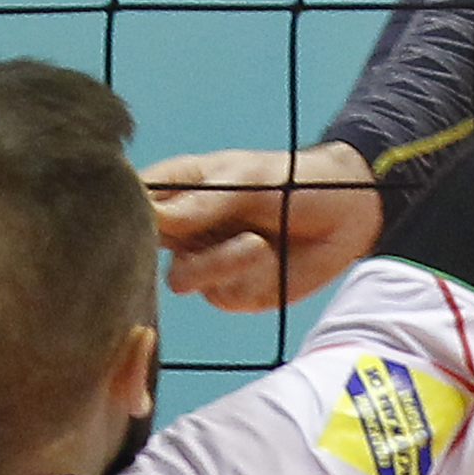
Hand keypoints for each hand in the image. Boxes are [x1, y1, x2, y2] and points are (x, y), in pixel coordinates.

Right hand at [142, 141, 383, 310]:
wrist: (350, 212)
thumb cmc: (296, 181)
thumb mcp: (248, 181)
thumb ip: (201, 203)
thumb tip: (150, 215)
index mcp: (178, 188)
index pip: (131, 200)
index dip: (123, 210)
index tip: (136, 215)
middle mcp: (182, 228)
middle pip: (141, 248)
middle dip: (167, 249)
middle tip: (196, 234)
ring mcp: (204, 261)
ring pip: (181, 277)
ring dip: (219, 261)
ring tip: (256, 241)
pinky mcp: (231, 290)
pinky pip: (219, 293)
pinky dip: (245, 274)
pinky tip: (268, 254)